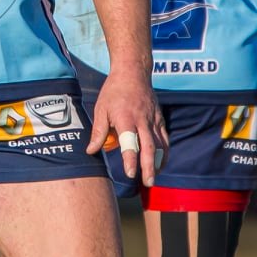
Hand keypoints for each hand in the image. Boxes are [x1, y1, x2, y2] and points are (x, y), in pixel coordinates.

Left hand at [89, 69, 167, 187]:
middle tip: (148, 183)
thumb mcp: (101, 109)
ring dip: (158, 163)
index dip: (130, 159)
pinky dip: (164, 153)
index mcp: (126, 118)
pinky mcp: (160, 119)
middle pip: (149, 147)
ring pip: (160, 145)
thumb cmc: (113, 92)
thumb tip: (91, 151)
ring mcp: (153, 120)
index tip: (130, 174)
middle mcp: (142, 120)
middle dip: (149, 167)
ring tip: (153, 178)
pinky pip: (165, 139)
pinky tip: (160, 164)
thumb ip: (98, 132)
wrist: (133, 73)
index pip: (130, 143)